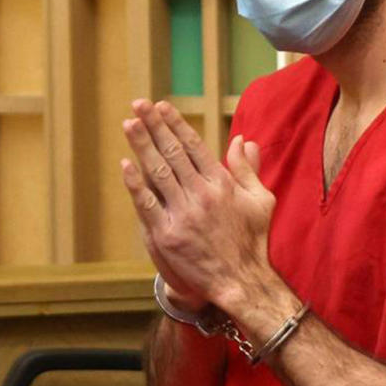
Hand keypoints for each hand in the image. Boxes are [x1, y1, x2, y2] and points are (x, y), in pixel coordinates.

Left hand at [119, 99, 276, 312]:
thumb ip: (248, 169)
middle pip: (173, 153)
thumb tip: (243, 140)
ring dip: (141, 146)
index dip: (176, 124)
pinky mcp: (167, 236)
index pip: (194, 146)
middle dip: (155, 126)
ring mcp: (183, 215)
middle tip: (139, 104)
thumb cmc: (252, 242)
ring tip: (129, 123)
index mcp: (222, 184)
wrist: (241, 282)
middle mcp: (202, 195)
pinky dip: (135, 184)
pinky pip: (147, 204)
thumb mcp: (260, 200)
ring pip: (158, 173)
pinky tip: (125, 164)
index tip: (162, 106)